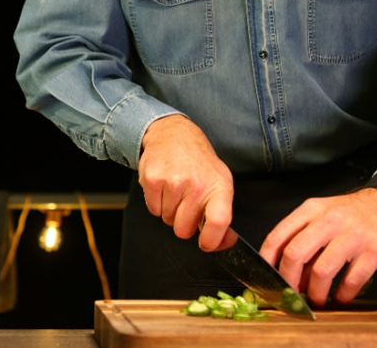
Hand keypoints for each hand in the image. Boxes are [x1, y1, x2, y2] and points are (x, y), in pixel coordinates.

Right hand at [139, 114, 234, 250]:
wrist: (174, 134)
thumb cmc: (199, 162)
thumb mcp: (219, 182)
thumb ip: (222, 214)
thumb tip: (224, 242)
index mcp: (218, 186)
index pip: (219, 221)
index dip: (212, 240)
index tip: (206, 242)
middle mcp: (196, 184)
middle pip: (183, 230)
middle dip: (183, 223)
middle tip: (186, 203)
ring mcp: (173, 181)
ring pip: (167, 220)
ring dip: (170, 210)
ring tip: (176, 189)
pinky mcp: (152, 179)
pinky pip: (153, 210)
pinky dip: (157, 203)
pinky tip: (164, 186)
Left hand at [259, 188, 376, 305]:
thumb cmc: (351, 214)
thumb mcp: (322, 215)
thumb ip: (303, 238)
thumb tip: (285, 272)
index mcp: (311, 210)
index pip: (278, 236)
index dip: (267, 261)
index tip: (266, 278)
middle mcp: (329, 220)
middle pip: (295, 254)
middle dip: (288, 280)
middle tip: (291, 294)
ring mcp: (353, 235)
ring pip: (322, 270)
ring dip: (315, 292)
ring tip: (316, 299)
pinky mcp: (374, 250)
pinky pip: (352, 279)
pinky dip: (343, 294)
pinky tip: (341, 297)